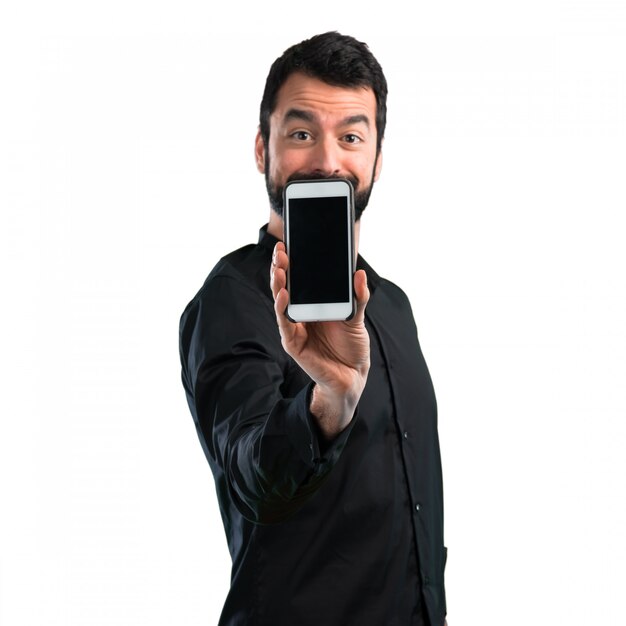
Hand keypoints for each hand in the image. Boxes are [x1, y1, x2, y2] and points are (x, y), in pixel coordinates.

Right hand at [270, 241, 369, 438]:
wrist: (353, 375)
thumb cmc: (352, 345)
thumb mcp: (357, 317)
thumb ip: (358, 297)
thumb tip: (358, 273)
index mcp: (313, 305)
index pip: (298, 280)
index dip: (292, 263)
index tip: (289, 245)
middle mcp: (300, 314)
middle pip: (285, 287)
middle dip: (281, 268)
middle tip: (281, 250)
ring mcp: (295, 328)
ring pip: (281, 303)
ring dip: (278, 285)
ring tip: (280, 268)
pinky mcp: (293, 343)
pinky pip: (285, 323)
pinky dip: (282, 308)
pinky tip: (283, 295)